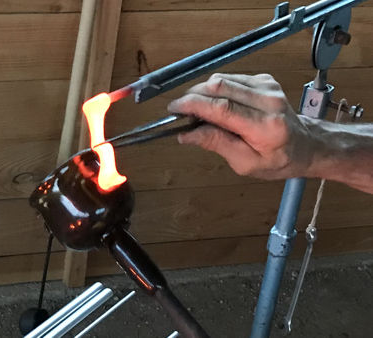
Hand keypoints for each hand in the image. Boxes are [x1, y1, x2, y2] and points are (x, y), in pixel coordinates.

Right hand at [168, 73, 314, 179]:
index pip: (222, 108)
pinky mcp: (265, 79)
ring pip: (222, 79)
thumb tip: (185, 134)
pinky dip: (216, 90)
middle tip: (181, 112)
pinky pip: (230, 79)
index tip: (173, 109)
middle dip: (193, 96)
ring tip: (198, 111)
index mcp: (265, 126)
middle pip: (219, 86)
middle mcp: (268, 99)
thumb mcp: (245, 164)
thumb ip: (217, 144)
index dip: (193, 105)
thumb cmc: (277, 161)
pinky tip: (216, 105)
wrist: (306, 144)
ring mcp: (267, 85)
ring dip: (203, 93)